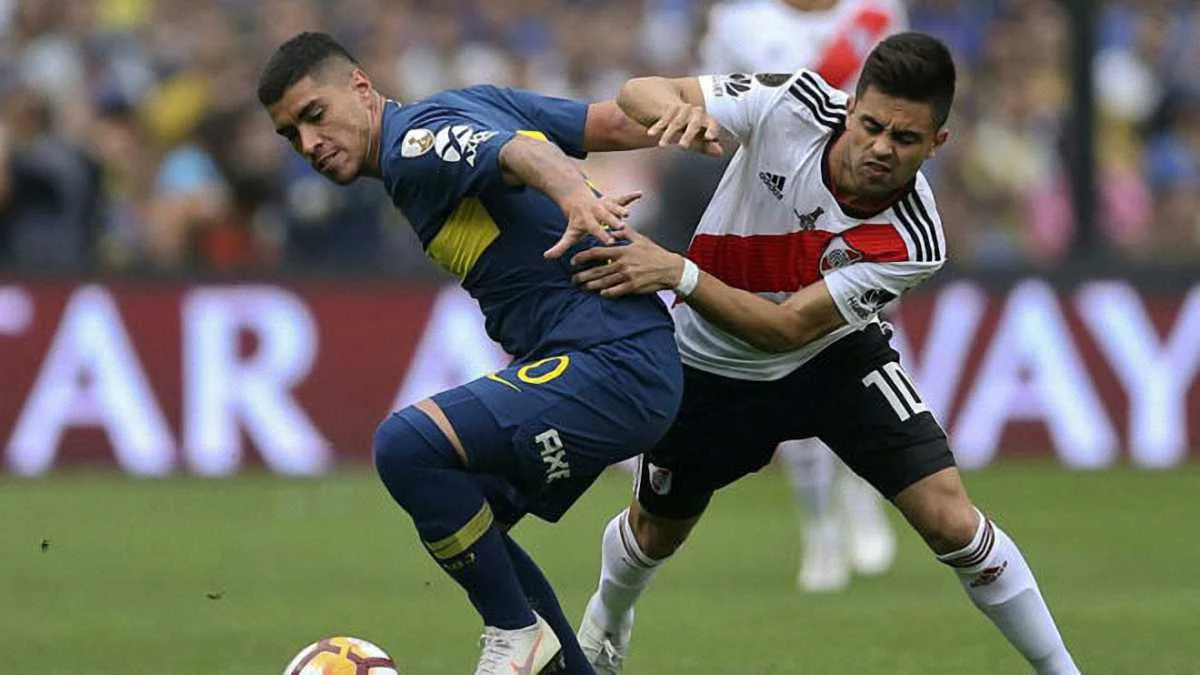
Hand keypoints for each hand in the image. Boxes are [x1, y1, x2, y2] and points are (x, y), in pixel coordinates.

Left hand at [544, 190, 642, 258]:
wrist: (576, 198)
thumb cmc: (576, 220)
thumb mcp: (569, 233)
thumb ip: (560, 246)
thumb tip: (547, 257)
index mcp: (588, 221)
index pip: (596, 229)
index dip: (602, 234)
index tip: (610, 241)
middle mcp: (596, 212)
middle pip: (606, 217)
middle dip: (613, 221)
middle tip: (621, 227)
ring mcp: (605, 205)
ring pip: (614, 207)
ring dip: (621, 210)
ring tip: (628, 214)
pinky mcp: (612, 200)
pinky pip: (622, 198)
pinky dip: (630, 196)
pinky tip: (640, 194)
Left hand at [571, 227, 685, 297]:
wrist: (670, 269)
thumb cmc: (656, 254)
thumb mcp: (640, 239)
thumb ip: (625, 233)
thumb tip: (614, 229)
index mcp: (622, 251)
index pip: (597, 253)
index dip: (583, 257)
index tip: (574, 261)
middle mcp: (622, 263)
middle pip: (597, 270)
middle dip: (583, 275)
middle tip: (573, 278)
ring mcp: (627, 276)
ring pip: (604, 282)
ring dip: (591, 285)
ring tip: (583, 286)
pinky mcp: (633, 286)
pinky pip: (615, 291)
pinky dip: (607, 293)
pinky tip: (601, 294)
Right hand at [647, 103, 722, 156]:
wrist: (660, 99)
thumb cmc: (681, 122)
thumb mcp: (691, 135)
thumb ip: (704, 144)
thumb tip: (720, 152)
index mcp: (703, 118)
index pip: (711, 122)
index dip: (712, 129)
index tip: (709, 138)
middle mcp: (693, 111)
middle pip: (694, 123)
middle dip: (689, 135)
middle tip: (682, 146)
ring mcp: (680, 109)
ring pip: (677, 122)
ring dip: (669, 134)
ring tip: (662, 145)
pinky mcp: (665, 107)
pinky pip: (663, 119)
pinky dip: (658, 127)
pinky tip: (651, 134)